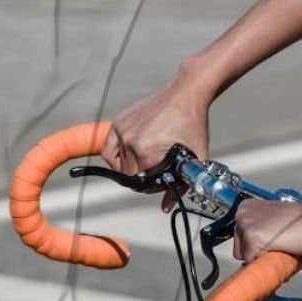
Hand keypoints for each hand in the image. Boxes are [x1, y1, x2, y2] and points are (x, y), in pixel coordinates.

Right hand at [102, 64, 212, 210]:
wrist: (186, 93)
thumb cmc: (192, 122)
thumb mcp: (192, 159)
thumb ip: (179, 186)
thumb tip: (166, 207)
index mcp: (146, 152)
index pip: (143, 183)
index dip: (155, 185)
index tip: (163, 178)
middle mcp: (131, 141)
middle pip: (130, 175)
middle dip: (143, 176)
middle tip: (156, 169)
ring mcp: (123, 131)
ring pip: (119, 166)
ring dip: (130, 168)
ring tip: (144, 163)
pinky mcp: (119, 123)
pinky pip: (109, 150)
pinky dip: (114, 158)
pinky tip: (125, 158)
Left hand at [233, 199, 301, 262]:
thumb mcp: (275, 223)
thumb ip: (262, 234)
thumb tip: (254, 253)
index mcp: (246, 208)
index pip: (240, 240)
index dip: (257, 249)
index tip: (271, 245)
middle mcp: (243, 214)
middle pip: (239, 251)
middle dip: (258, 255)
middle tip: (280, 248)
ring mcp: (246, 227)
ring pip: (246, 259)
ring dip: (263, 260)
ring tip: (283, 249)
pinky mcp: (252, 240)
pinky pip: (254, 264)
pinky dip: (268, 264)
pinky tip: (283, 253)